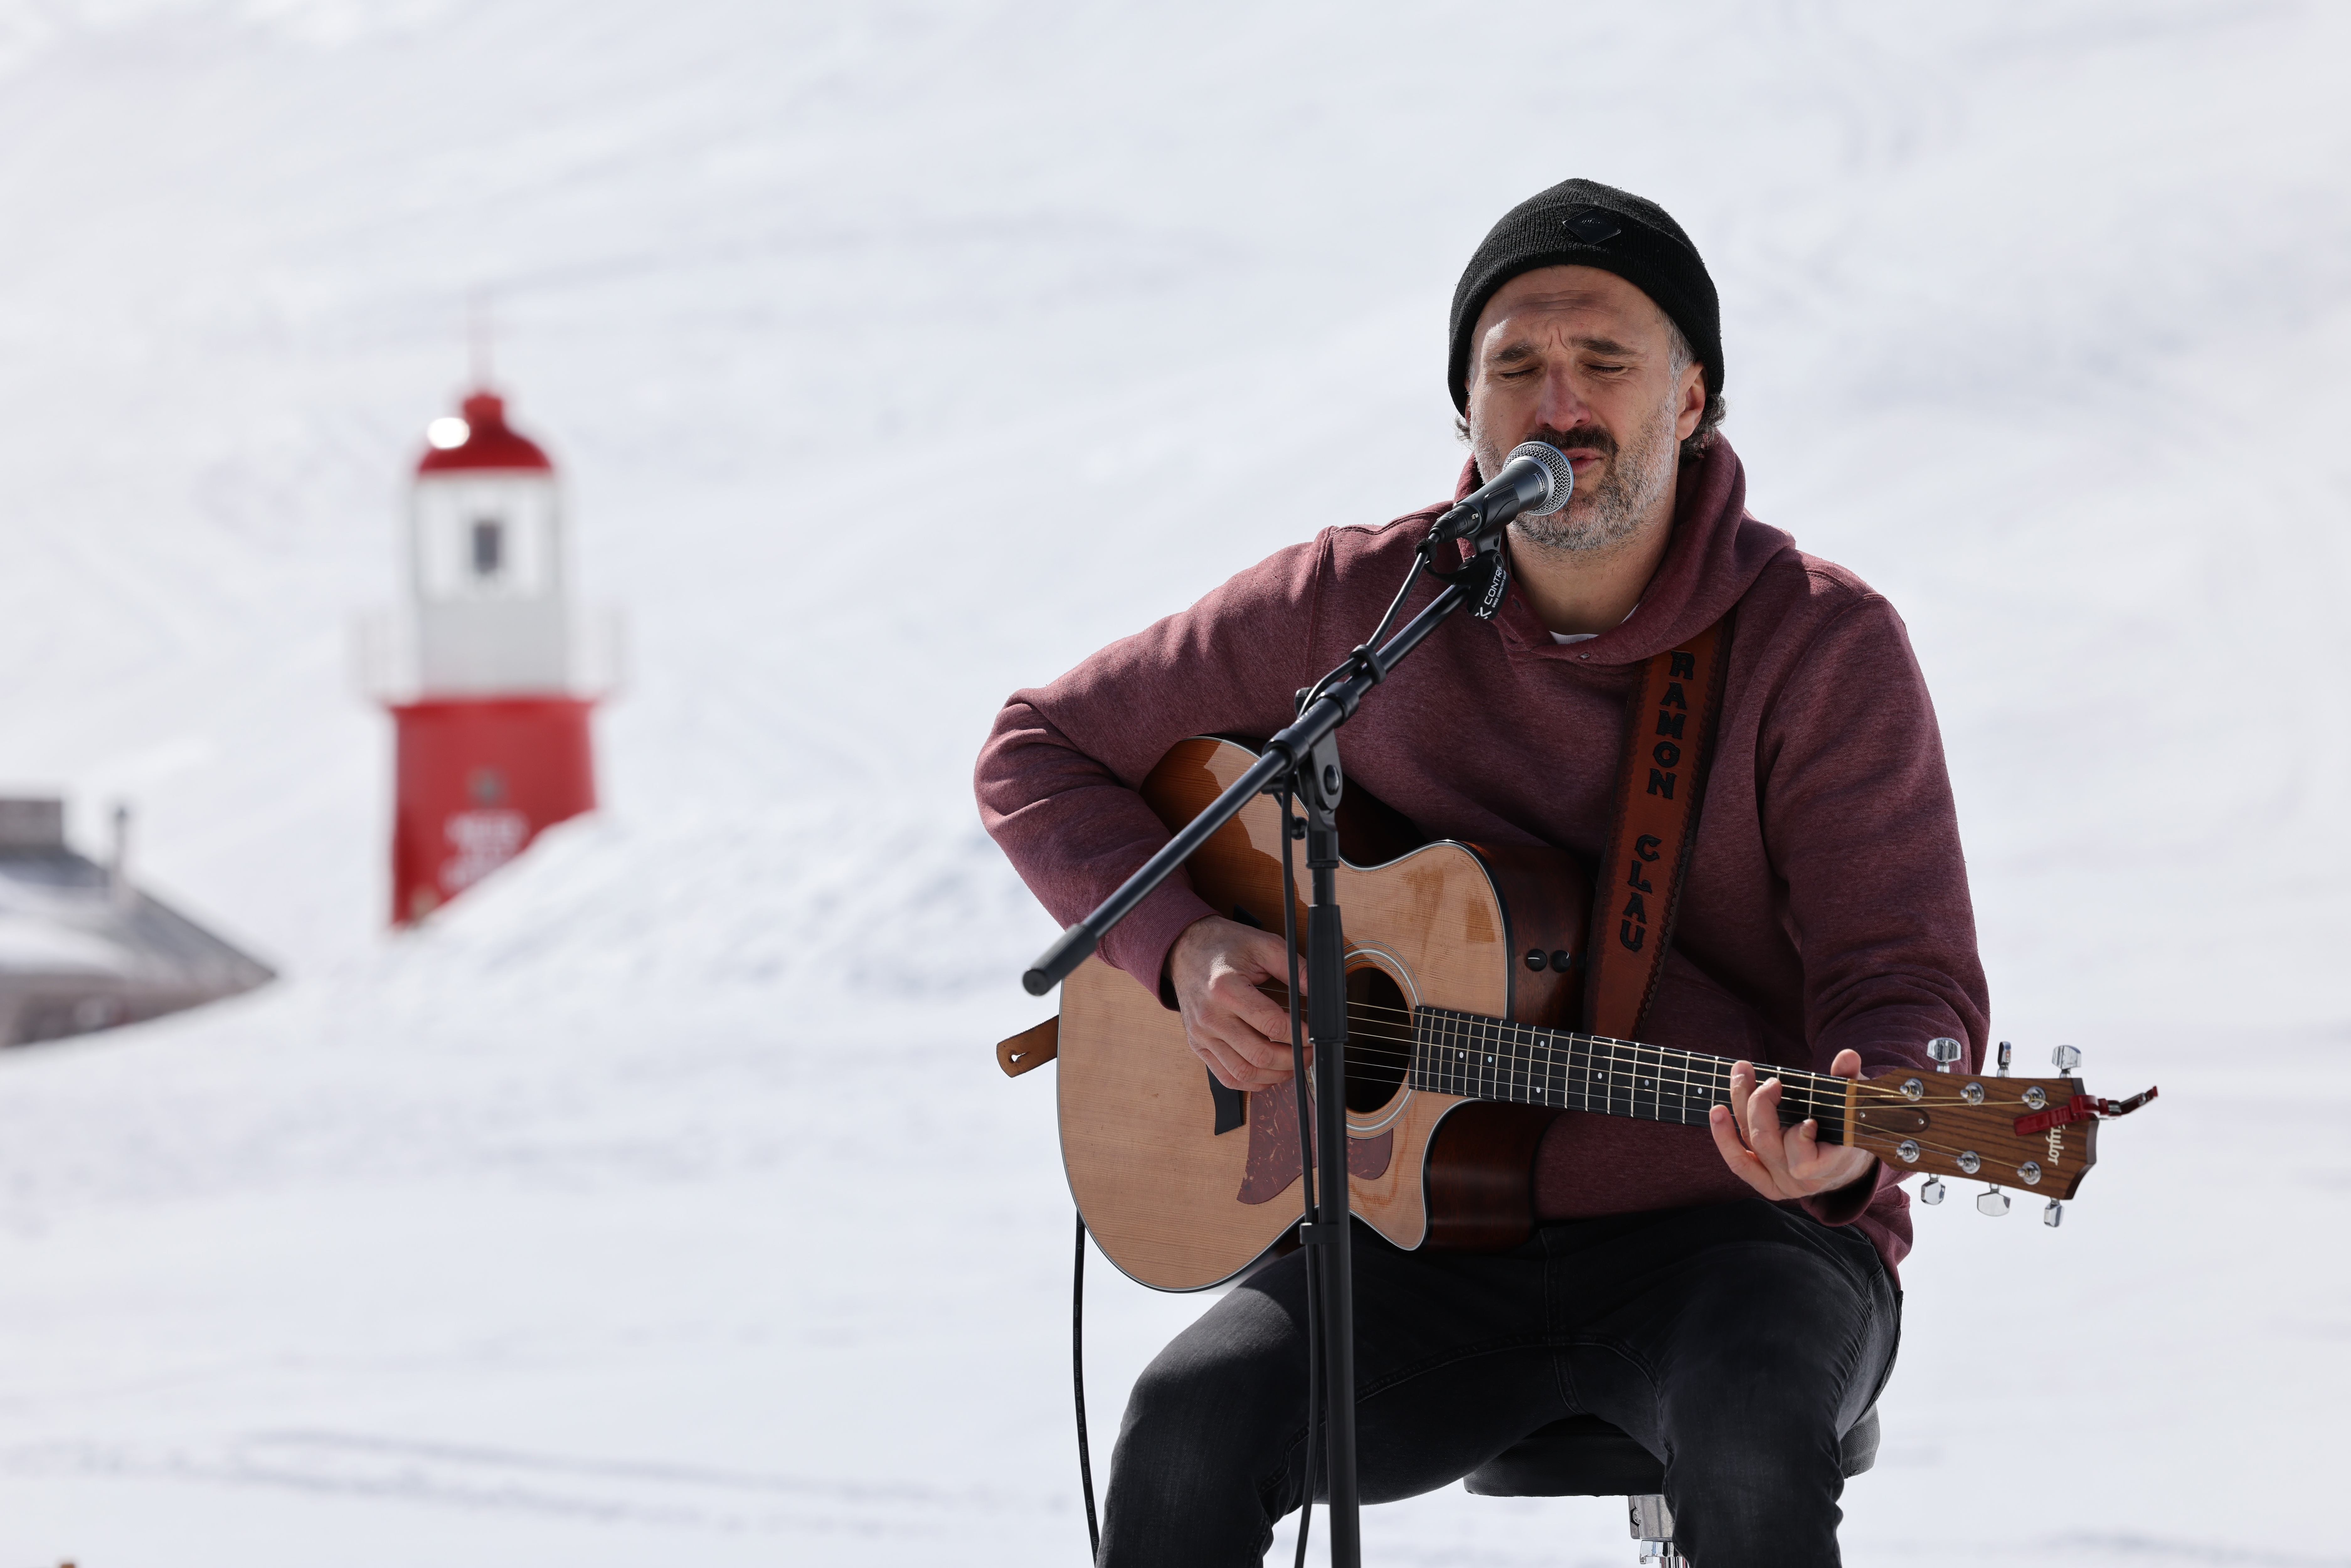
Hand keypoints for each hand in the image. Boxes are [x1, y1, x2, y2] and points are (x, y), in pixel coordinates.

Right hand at [1167, 915, 1302, 1091]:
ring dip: (1275, 1075)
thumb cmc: (1223, 946)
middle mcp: (1210, 1016)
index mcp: (1225, 988)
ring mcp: (1201, 1034)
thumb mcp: (1263, 945)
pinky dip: (1252, 1082)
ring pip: (1244, 1073)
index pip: (1270, 1024)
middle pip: (1259, 1055)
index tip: (1311, 1032)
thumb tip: (1318, 992)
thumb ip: (1294, 967)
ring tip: (1292, 1064)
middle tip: (1308, 1052)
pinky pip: (1226, 1077)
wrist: (1184, 950)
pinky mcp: (1198, 1045)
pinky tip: (1268, 1072)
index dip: (1299, 1033)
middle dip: (1293, 1060)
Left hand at [1707, 1049, 1877, 1200]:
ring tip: (1738, 1077)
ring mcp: (1781, 1184)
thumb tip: (1847, 1056)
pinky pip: (1740, 1164)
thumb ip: (1850, 1082)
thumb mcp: (1855, 1105)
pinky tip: (1718, 1114)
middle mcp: (1801, 1180)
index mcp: (1829, 1166)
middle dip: (1761, 1105)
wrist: (1846, 1163)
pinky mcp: (1766, 1183)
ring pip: (1749, 1146)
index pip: (1804, 1161)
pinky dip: (1725, 1139)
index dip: (1799, 1137)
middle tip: (1769, 1079)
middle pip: (1767, 1142)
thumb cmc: (1850, 1129)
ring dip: (1737, 1109)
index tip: (1809, 1119)